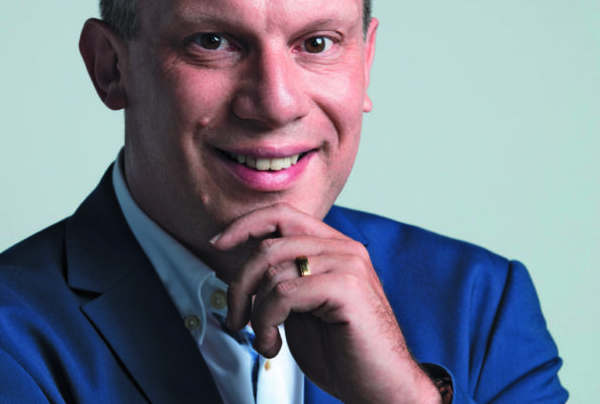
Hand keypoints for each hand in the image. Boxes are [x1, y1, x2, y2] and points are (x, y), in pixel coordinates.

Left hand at [210, 203, 440, 403]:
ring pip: (273, 269)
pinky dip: (266, 321)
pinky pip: (285, 293)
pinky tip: (272, 344)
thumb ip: (280, 281)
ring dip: (254, 311)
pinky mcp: (347, 288)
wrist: (382, 389)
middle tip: (234, 316)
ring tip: (262, 338)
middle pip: (270, 241)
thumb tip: (238, 268)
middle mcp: (343, 248)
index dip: (245, 225)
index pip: (282, 214)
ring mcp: (348, 265)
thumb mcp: (300, 308)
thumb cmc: (343, 352)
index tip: (217, 244)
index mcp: (332, 246)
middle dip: (240, 281)